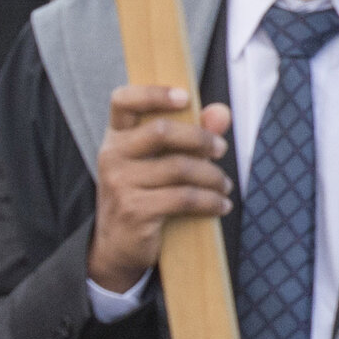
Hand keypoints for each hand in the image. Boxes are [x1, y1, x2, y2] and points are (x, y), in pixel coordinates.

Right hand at [91, 85, 230, 294]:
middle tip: (221, 149)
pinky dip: (209, 201)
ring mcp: (120, 184)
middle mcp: (113, 156)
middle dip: (200, 138)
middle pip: (161, 131)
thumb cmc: (143, 194)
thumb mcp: (159, 162)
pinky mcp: (135, 210)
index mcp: (116, 137)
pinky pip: (183, 198)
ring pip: (179, 168)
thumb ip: (191, 133)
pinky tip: (220, 205)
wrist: (116, 246)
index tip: (185, 96)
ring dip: (212, 176)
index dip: (153, 93)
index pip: (123, 100)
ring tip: (225, 185)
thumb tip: (222, 113)